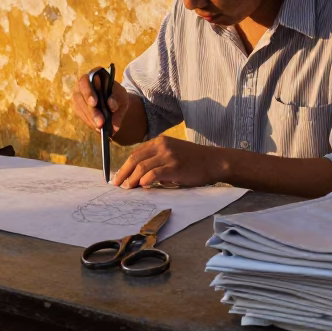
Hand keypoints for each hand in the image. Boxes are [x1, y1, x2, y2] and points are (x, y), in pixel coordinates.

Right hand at [70, 66, 130, 135]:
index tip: (94, 102)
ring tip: (101, 127)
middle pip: (81, 97)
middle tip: (101, 123)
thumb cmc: (117, 96)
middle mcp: (82, 84)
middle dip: (92, 111)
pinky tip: (97, 127)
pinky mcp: (77, 107)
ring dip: (91, 119)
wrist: (114, 105)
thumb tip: (111, 105)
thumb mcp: (122, 96)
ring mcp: (78, 96)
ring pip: (80, 108)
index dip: (88, 91)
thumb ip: (118, 99)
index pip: (86, 80)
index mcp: (93, 75)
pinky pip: (81, 115)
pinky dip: (90, 122)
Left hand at [113, 136, 228, 188]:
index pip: (136, 153)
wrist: (214, 161)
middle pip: (135, 159)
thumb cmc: (194, 160)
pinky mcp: (175, 167)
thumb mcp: (173, 152)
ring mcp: (168, 156)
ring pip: (142, 167)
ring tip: (128, 189)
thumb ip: (157, 159)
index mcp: (160, 141)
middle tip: (117, 184)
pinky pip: (154, 173)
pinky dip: (145, 180)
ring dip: (132, 179)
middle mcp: (162, 146)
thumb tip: (139, 176)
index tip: (119, 176)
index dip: (125, 165)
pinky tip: (142, 186)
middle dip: (123, 173)